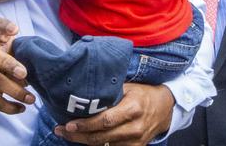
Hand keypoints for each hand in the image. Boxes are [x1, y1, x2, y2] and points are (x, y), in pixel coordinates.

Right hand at [0, 17, 35, 113]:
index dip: (3, 25)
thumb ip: (24, 56)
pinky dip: (9, 106)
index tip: (15, 30)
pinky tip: (21, 108)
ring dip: (15, 91)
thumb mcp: (13, 57)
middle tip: (24, 74)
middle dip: (9, 63)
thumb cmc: (4, 67)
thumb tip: (43, 67)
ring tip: (31, 99)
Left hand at [54, 83, 174, 144]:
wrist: (164, 108)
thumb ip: (110, 90)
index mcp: (132, 109)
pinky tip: (84, 139)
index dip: (86, 125)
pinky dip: (97, 145)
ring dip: (84, 142)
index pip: (105, 121)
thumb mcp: (128, 86)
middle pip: (102, 137)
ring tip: (67, 135)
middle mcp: (134, 128)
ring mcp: (135, 141)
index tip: (69, 124)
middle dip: (79, 136)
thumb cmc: (142, 93)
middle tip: (61, 131)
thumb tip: (85, 89)